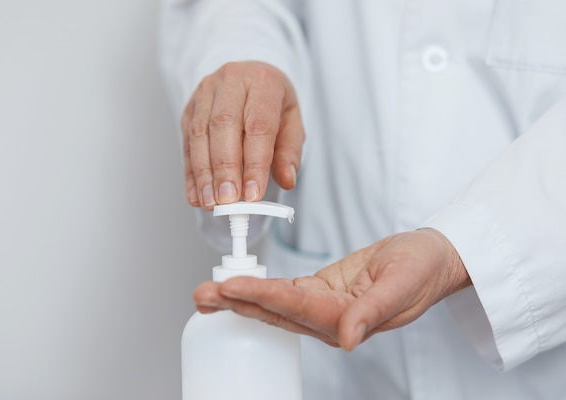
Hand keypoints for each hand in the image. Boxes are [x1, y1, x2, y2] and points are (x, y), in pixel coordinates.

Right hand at [181, 61, 303, 209]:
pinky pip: (187, 143)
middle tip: (228, 199)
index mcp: (263, 81)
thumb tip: (287, 179)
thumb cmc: (272, 102)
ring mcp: (205, 93)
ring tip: (211, 202)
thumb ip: (290, 152)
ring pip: (200, 134)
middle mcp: (231, 81)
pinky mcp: (189, 109)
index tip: (253, 193)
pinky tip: (196, 194)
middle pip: (224, 126)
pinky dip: (191, 173)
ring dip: (204, 173)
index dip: (255, 163)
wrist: (249, 76)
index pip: (258, 125)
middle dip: (225, 169)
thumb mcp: (292, 122)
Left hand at [194, 228, 470, 349]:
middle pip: (275, 312)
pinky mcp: (321, 291)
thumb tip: (347, 340)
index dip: (262, 297)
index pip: (296, 307)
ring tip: (208, 293)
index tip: (230, 288)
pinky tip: (237, 290)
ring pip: (275, 304)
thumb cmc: (422, 269)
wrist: (432, 260)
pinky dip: (259, 289)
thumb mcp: (402, 285)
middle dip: (236, 303)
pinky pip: (285, 293)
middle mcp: (329, 319)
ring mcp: (323, 307)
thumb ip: (373, 312)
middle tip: (202, 295)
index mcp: (346, 318)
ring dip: (240, 299)